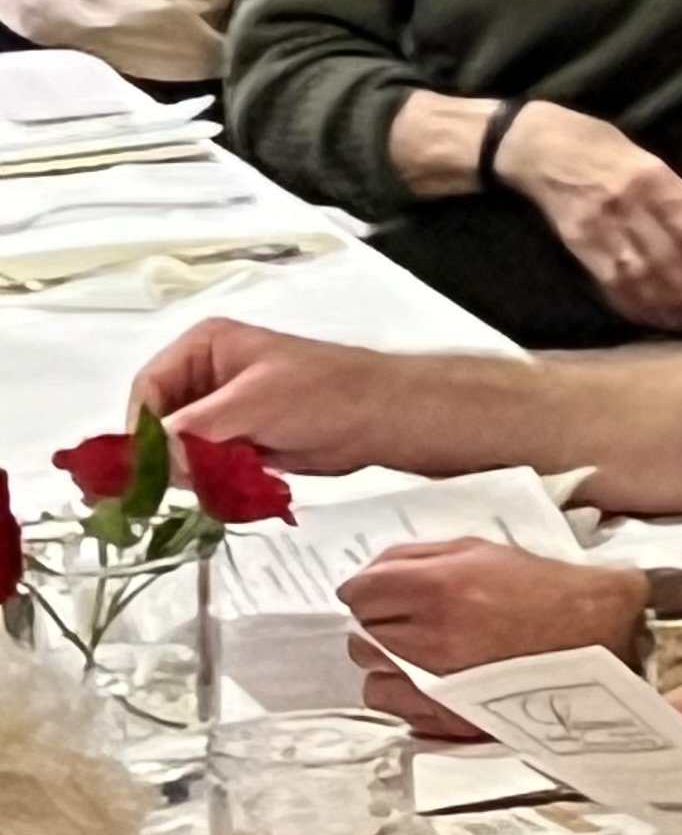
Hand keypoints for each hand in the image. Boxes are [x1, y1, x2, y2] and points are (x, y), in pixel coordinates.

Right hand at [129, 319, 403, 470]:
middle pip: (159, 422)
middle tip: (185, 481)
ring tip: (216, 482)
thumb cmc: (326, 393)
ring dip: (191, 472)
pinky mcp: (239, 440)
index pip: (147, 388)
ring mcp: (223, 409)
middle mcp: (207, 374)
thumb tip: (151, 461)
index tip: (151, 465)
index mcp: (204, 346)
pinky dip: (211, 480)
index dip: (144, 428)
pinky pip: (205, 465)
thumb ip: (195, 432)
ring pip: (179, 449)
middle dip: (169, 455)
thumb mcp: (252, 405)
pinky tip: (229, 488)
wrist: (383, 416)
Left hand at [340, 540, 640, 725]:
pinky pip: (390, 704)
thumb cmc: (542, 588)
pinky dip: (400, 692)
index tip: (379, 593)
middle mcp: (429, 636)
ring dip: (386, 660)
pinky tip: (430, 679)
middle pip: (360, 633)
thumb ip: (416, 556)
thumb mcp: (481, 550)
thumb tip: (369, 574)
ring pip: (370, 672)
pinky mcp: (446, 715)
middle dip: (378, 623)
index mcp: (437, 587)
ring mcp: (435, 682)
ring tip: (422, 652)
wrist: (596, 634)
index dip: (366, 590)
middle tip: (409, 619)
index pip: (358, 592)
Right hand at [494, 103, 681, 331]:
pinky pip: (606, 279)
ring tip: (680, 319)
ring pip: (638, 273)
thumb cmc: (604, 149)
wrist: (542, 146)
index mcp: (655, 181)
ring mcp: (600, 223)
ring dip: (662, 302)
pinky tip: (644, 315)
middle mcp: (630, 203)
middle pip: (667, 257)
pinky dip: (628, 301)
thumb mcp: (654, 162)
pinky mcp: (576, 240)